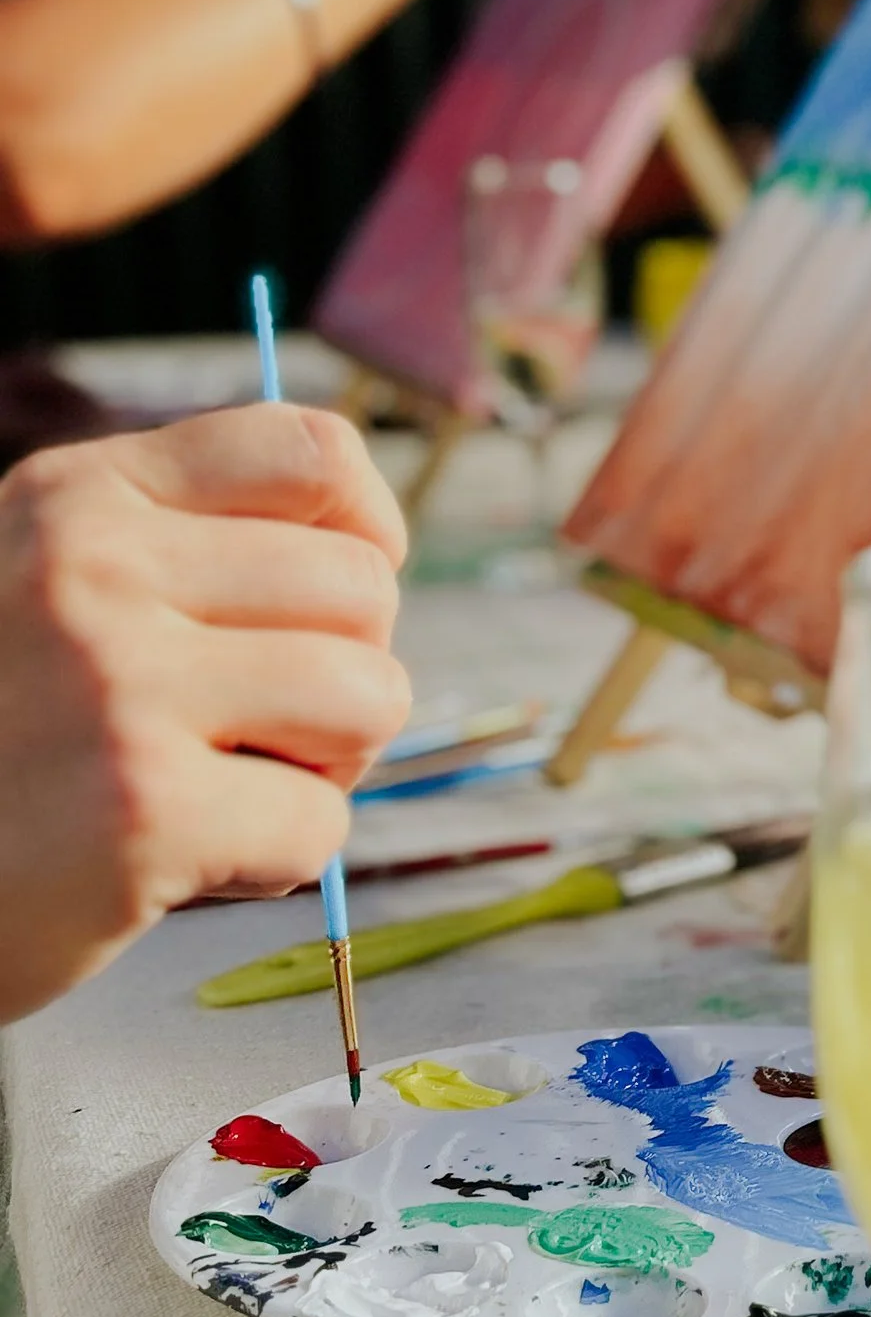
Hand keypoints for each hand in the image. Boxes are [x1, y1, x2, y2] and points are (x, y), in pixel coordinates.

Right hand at [0, 408, 410, 1021]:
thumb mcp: (49, 588)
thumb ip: (183, 548)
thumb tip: (375, 546)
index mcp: (76, 496)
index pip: (316, 452)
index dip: (367, 535)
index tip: (326, 606)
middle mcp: (89, 566)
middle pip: (365, 588)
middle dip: (339, 674)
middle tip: (241, 733)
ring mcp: (114, 682)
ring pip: (372, 697)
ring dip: (323, 766)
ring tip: (215, 788)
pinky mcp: (141, 808)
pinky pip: (320, 825)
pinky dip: (271, 864)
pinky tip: (171, 862)